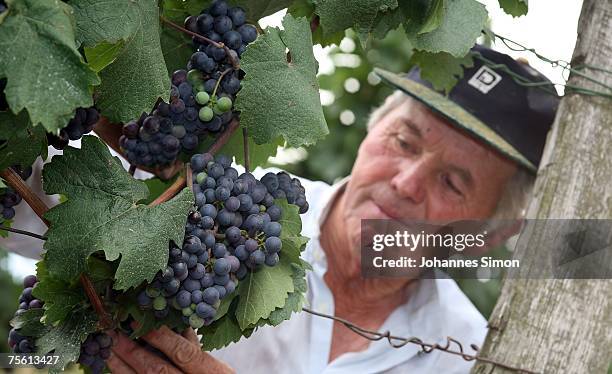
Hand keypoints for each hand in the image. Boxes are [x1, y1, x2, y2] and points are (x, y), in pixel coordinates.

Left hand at [107, 326, 233, 373]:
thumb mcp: (214, 366)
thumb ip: (193, 347)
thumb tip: (169, 321)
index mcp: (211, 373)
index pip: (183, 353)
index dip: (161, 337)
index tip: (139, 321)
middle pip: (157, 370)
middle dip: (132, 351)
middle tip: (113, 333)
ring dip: (121, 366)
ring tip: (107, 349)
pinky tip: (114, 367)